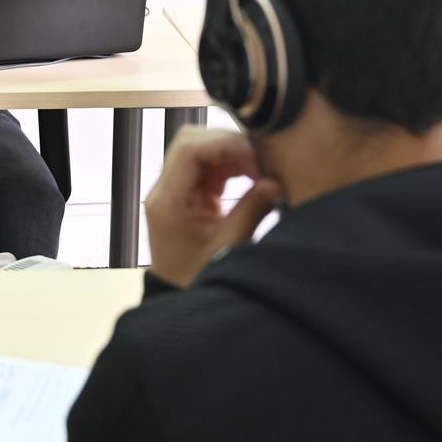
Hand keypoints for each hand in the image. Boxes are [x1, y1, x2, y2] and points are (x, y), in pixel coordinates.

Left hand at [146, 127, 284, 288]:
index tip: (255, 158)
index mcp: (167, 201)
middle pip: (193, 142)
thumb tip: (276, 182)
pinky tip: (254, 176)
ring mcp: (176, 190)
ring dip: (234, 154)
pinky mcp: (190, 195)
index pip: (189, 149)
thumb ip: (251, 210)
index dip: (225, 144)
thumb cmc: (198, 279)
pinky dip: (233, 166)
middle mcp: (166, 190)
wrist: (180, 299)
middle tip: (262, 161)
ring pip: (203, 151)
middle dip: (230, 144)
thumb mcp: (228, 247)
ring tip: (262, 170)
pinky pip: (210, 167)